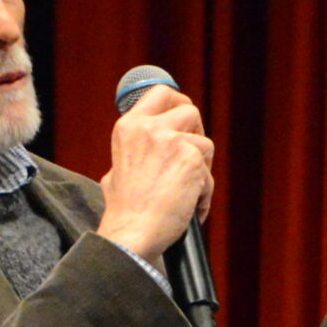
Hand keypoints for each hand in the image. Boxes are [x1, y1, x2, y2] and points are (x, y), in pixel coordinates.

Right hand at [97, 86, 216, 260]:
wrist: (131, 233)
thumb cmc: (125, 210)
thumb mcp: (118, 167)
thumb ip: (138, 149)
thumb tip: (155, 144)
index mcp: (129, 126)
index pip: (161, 93)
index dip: (178, 102)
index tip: (185, 118)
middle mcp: (150, 128)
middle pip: (190, 111)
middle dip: (196, 133)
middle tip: (192, 157)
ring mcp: (171, 142)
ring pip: (205, 144)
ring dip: (202, 168)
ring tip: (186, 193)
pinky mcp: (192, 160)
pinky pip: (209, 174)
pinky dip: (204, 193)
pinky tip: (190, 208)